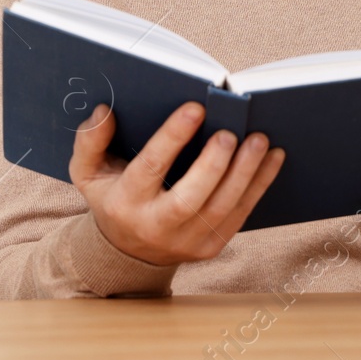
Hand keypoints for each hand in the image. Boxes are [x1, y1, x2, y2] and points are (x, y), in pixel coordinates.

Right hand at [69, 101, 284, 266]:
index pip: (150, 168)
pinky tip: (272, 157)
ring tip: (259, 139)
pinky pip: (240, 215)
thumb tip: (105, 111)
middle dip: (213, 164)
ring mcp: (187, 242)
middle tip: (231, 132)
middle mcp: (156, 227)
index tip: (195, 107)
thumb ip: (90, 141)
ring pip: (221, 208)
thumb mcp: (88, 173)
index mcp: (125, 203)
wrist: (128, 251)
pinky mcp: (211, 246)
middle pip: (189, 199)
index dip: (172, 137)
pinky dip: (259, 185)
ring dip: (245, 173)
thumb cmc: (112, 197)